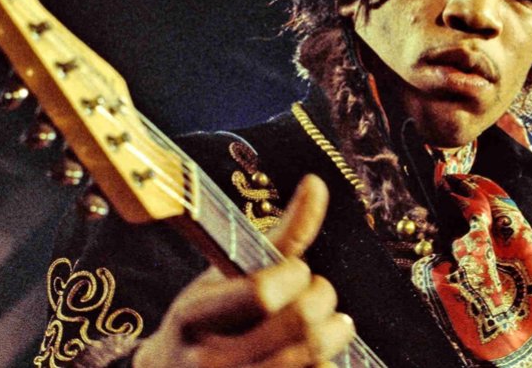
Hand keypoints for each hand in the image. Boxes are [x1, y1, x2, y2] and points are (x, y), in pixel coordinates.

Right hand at [134, 175, 354, 366]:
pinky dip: (328, 365)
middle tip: (322, 294)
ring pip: (312, 357)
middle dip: (323, 298)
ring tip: (335, 322)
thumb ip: (281, 235)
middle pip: (299, 324)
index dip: (296, 276)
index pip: (262, 294)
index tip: (298, 271)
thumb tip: (317, 182)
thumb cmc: (209, 318)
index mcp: (196, 316)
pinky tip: (321, 357)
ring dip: (336, 331)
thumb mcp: (228, 275)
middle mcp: (209, 362)